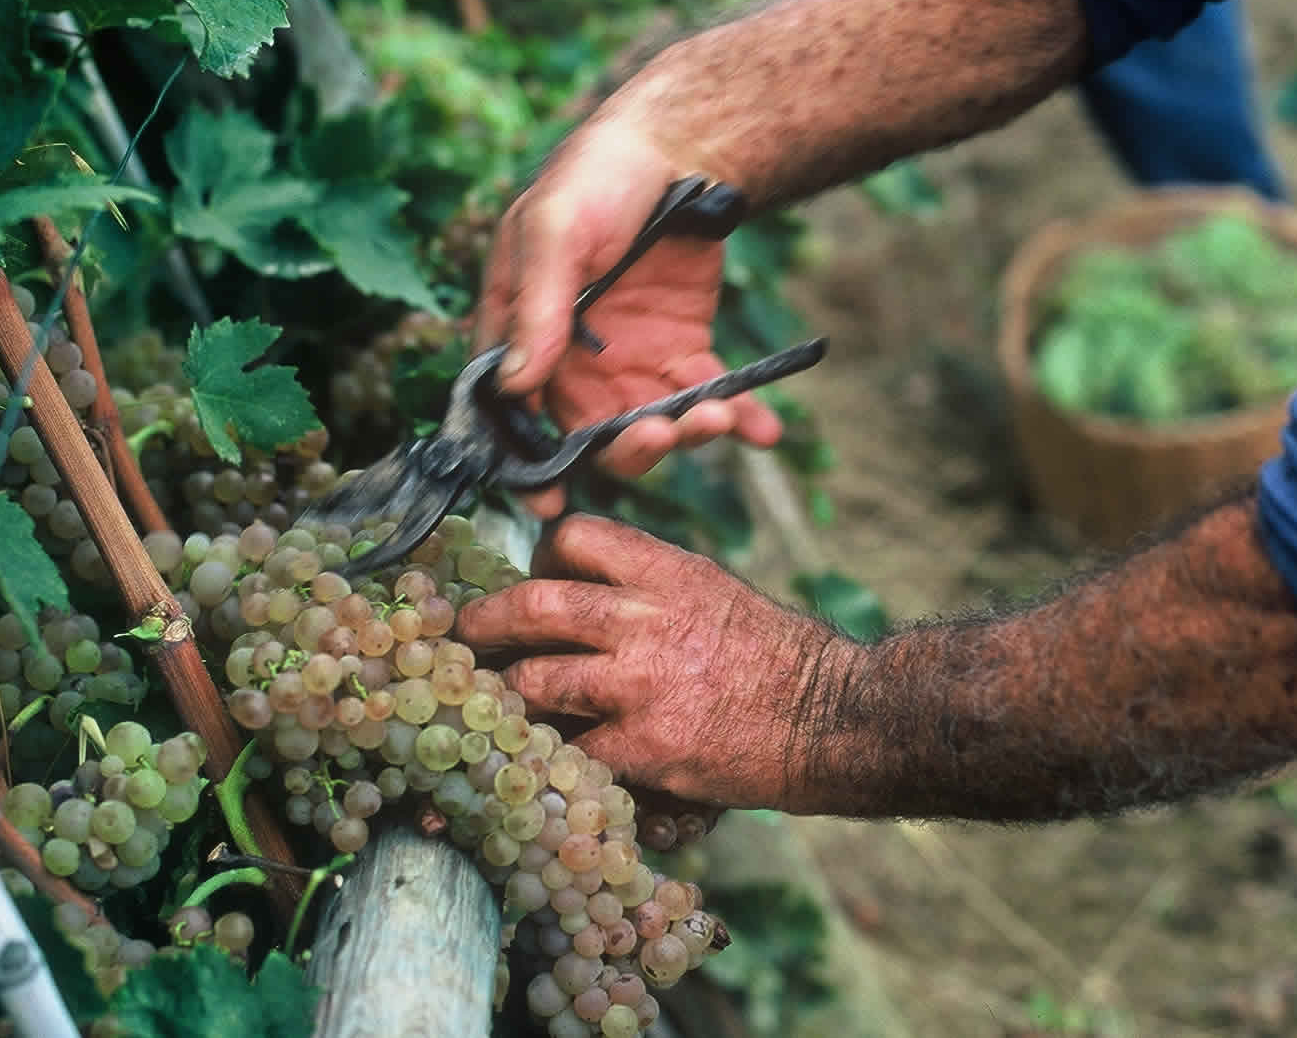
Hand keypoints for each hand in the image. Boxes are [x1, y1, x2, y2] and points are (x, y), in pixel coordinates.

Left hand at [454, 514, 860, 812]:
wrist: (830, 718)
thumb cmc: (783, 657)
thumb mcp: (717, 592)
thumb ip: (654, 589)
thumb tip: (596, 595)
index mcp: (666, 571)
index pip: (576, 538)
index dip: (544, 556)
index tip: (535, 576)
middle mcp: (644, 619)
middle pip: (534, 603)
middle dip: (487, 621)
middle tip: (465, 635)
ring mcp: (638, 685)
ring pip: (536, 680)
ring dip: (509, 695)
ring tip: (495, 704)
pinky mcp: (643, 747)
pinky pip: (569, 749)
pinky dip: (552, 754)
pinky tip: (544, 758)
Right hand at [475, 119, 783, 515]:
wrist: (676, 150)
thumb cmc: (593, 178)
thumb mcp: (553, 231)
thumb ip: (536, 308)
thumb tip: (515, 384)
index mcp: (520, 335)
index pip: (509, 415)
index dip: (525, 466)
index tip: (550, 504)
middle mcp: (572, 364)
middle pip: (590, 435)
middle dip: (629, 448)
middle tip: (664, 434)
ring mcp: (629, 363)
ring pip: (652, 426)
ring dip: (688, 435)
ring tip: (723, 416)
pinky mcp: (682, 353)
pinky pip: (707, 398)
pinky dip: (738, 419)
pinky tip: (765, 430)